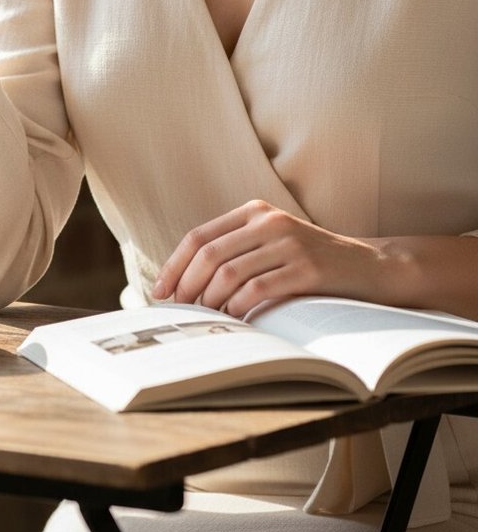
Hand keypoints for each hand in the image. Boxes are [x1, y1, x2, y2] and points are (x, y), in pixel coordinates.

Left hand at [153, 200, 380, 317]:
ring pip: (229, 273)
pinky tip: (234, 319)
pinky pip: (258, 290)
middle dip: (186, 286)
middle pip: (208, 254)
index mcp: (253, 211)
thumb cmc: (311, 262)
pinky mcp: (307, 268)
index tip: (160, 292)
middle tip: (179, 311)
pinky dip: (238, 307)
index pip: (198, 237)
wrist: (371, 267)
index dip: (174, 266)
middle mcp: (268, 221)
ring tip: (205, 318)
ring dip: (210, 301)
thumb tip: (184, 283)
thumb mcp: (271, 243)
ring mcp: (288, 243)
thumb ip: (236, 251)